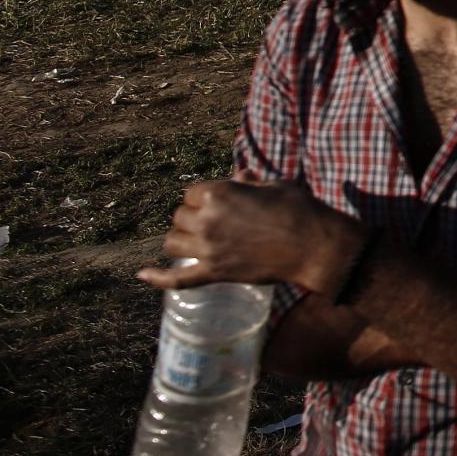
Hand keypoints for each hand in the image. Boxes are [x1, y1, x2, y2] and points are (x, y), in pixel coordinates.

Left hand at [138, 179, 361, 293]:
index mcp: (220, 193)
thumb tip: (239, 176)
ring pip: (172, 243)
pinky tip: (142, 275)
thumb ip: (249, 183)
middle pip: (179, 216)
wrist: (314, 246)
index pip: (192, 192)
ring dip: (180, 240)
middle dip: (193, 217)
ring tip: (195, 241)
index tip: (219, 202)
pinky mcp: (214, 272)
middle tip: (214, 222)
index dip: (204, 197)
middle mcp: (207, 220)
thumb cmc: (299, 209)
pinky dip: (158, 278)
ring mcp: (208, 248)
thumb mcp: (274, 186)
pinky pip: (178, 278)